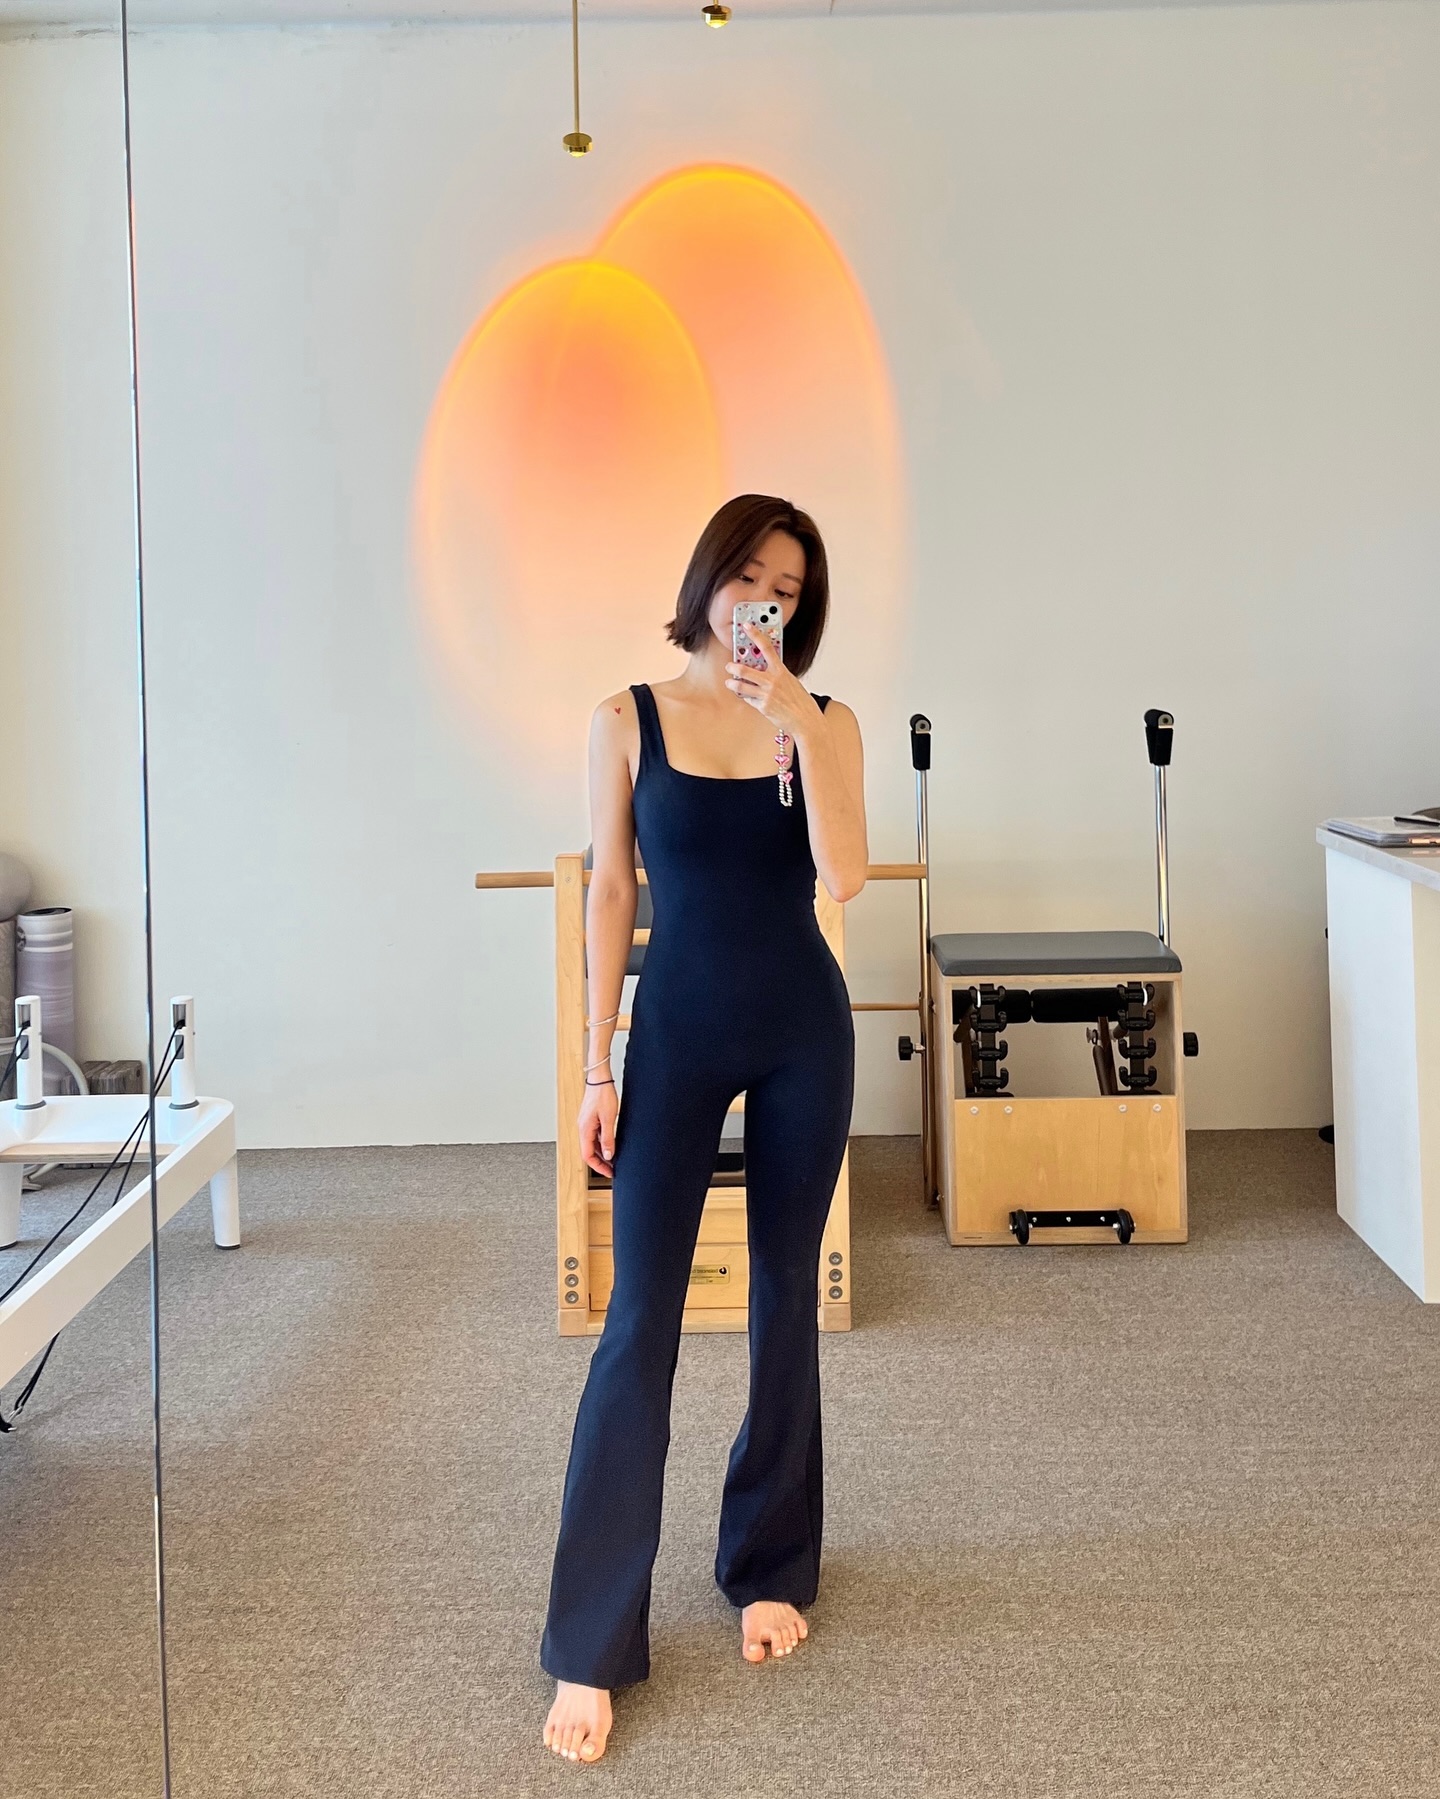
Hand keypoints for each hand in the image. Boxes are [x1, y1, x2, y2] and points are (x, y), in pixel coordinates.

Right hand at [579, 1079, 618, 1178]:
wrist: (599, 1079)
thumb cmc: (603, 1095)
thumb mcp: (609, 1118)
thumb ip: (608, 1138)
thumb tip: (608, 1155)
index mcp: (584, 1130)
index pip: (588, 1156)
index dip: (598, 1167)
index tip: (610, 1173)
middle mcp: (583, 1128)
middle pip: (589, 1152)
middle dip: (601, 1162)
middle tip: (614, 1169)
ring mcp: (586, 1124)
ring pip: (592, 1144)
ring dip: (602, 1153)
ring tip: (615, 1159)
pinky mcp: (590, 1119)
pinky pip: (595, 1136)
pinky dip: (602, 1143)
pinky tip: (611, 1144)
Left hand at [725, 622, 821, 739]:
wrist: (805, 720)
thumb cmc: (801, 702)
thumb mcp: (791, 682)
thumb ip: (777, 674)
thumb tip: (764, 670)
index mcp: (781, 671)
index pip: (766, 647)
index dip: (755, 635)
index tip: (747, 627)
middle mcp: (772, 681)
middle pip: (745, 669)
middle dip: (733, 667)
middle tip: (729, 666)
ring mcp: (766, 694)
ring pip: (740, 686)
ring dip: (732, 683)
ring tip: (729, 682)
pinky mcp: (762, 707)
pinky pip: (748, 700)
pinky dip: (746, 698)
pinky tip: (746, 696)